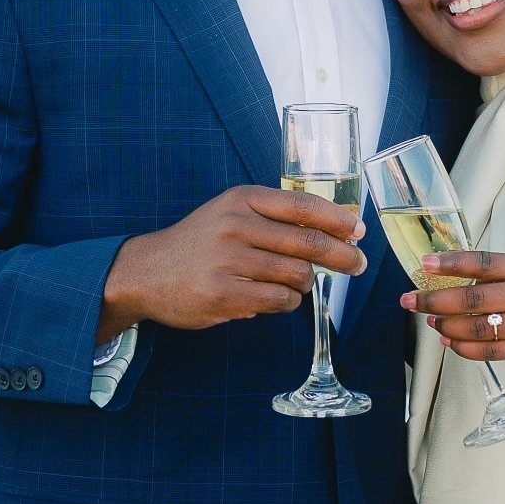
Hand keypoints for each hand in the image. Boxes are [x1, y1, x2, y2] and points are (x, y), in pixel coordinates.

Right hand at [101, 186, 364, 336]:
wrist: (146, 272)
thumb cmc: (199, 243)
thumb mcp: (231, 213)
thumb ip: (274, 217)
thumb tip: (334, 228)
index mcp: (241, 200)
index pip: (302, 205)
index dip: (337, 219)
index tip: (358, 229)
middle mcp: (236, 226)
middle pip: (308, 242)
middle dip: (342, 256)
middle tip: (357, 265)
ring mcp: (229, 261)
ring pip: (297, 275)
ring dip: (305, 283)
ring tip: (296, 283)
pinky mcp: (225, 294)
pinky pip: (278, 302)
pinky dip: (287, 303)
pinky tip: (277, 299)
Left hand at [402, 250, 504, 361]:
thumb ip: (489, 270)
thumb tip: (442, 274)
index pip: (482, 264)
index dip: (452, 264)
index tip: (425, 264)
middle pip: (474, 301)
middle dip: (436, 301)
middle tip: (411, 300)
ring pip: (479, 329)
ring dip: (448, 326)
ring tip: (431, 321)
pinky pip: (489, 352)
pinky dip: (463, 348)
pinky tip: (447, 340)